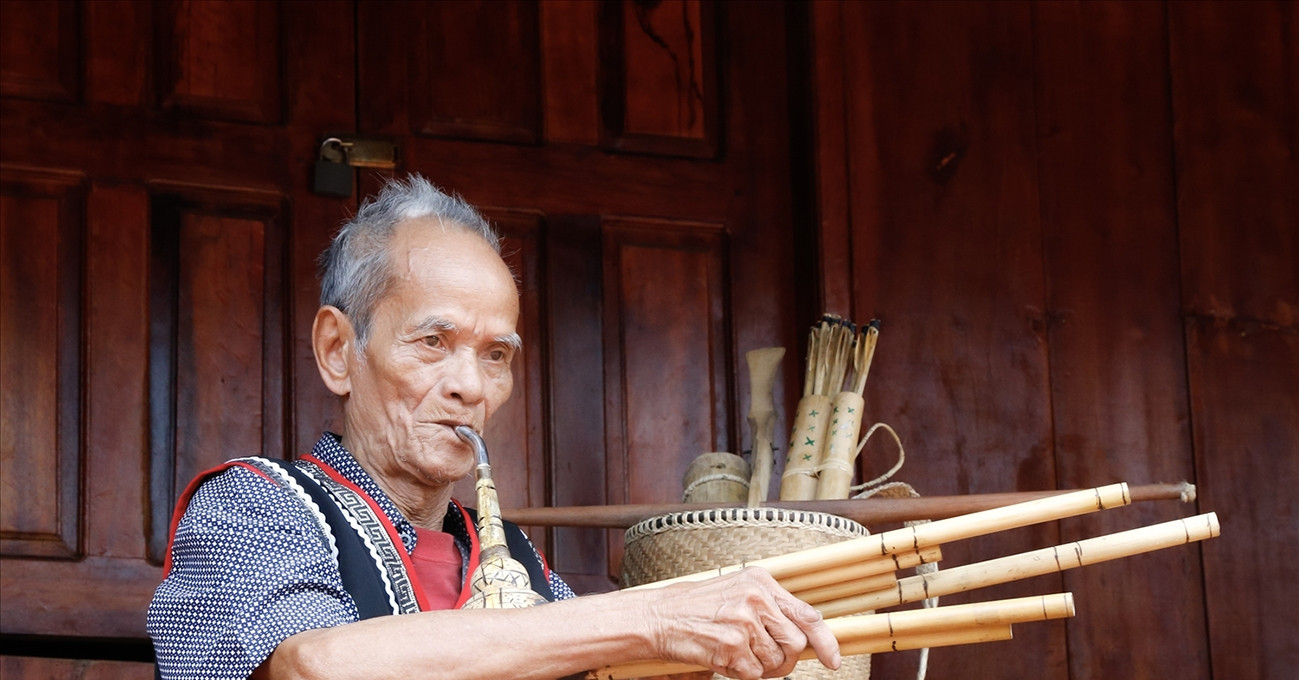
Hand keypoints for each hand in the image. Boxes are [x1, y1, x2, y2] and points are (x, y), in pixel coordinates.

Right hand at [644, 567, 840, 679]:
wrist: (659, 616)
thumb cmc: (698, 607)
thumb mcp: (738, 592)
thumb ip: (771, 608)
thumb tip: (804, 636)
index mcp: (760, 582)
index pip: (807, 614)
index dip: (826, 641)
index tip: (833, 660)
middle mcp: (755, 599)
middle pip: (795, 643)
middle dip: (786, 659)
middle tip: (766, 660)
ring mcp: (743, 623)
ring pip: (776, 662)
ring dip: (761, 667)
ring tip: (737, 654)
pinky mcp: (730, 646)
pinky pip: (754, 674)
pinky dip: (742, 674)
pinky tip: (725, 659)